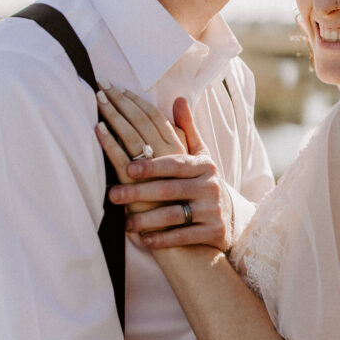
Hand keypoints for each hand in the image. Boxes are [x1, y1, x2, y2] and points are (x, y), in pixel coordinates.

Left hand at [96, 90, 233, 250]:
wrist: (225, 222)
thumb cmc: (202, 185)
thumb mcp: (199, 158)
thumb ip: (186, 130)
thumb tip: (178, 98)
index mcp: (203, 166)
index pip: (174, 163)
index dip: (151, 165)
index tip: (127, 168)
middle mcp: (210, 186)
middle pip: (169, 189)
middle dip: (139, 193)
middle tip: (113, 196)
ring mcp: (212, 210)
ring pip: (175, 215)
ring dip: (148, 220)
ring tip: (126, 224)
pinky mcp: (213, 233)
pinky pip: (184, 237)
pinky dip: (163, 240)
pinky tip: (144, 241)